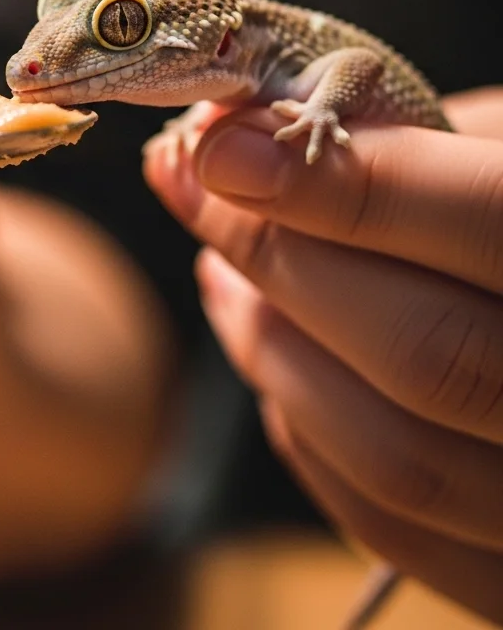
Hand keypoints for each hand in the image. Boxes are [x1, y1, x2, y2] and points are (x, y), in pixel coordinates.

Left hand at [143, 90, 502, 624]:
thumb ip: (406, 141)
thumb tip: (241, 141)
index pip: (490, 224)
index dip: (339, 186)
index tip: (218, 148)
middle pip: (424, 353)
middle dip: (276, 259)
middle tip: (193, 187)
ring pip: (393, 455)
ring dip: (271, 347)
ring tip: (219, 268)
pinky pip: (389, 524)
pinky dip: (302, 428)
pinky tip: (273, 349)